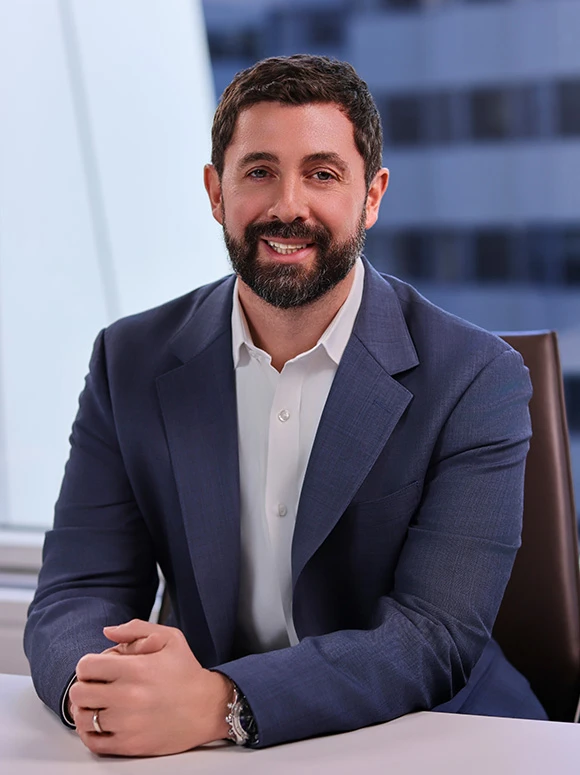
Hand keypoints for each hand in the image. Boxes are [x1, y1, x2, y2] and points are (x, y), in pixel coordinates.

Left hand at [68, 620, 231, 755]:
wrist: (207, 708)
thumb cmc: (187, 672)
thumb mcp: (169, 638)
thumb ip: (136, 629)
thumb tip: (107, 632)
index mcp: (136, 669)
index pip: (86, 666)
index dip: (88, 664)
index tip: (97, 668)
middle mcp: (129, 697)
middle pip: (79, 693)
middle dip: (84, 685)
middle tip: (96, 686)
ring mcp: (128, 724)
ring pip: (83, 718)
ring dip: (86, 709)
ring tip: (98, 704)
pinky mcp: (130, 745)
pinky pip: (93, 742)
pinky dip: (90, 732)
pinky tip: (100, 722)